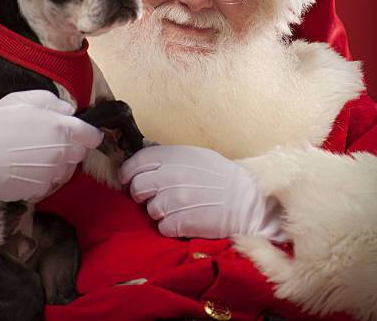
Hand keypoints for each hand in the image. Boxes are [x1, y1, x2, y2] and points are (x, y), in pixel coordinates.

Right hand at [0, 90, 103, 201]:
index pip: (92, 135)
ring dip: (58, 162)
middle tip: (52, 141)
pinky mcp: (41, 188)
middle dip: (72, 147)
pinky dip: (43, 176)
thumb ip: (52, 102)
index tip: (88, 134)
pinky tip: (27, 167)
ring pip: (66, 168)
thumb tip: (69, 110)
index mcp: (61, 127)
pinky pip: (49, 181)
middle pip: (81, 153)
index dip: (91, 134)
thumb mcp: (23, 100)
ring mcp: (52, 172)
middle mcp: (62, 151)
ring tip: (35, 154)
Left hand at [120, 145, 285, 240]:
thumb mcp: (197, 155)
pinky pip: (162, 227)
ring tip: (179, 208)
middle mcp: (171, 176)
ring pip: (149, 209)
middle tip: (155, 196)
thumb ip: (169, 154)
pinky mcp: (180, 223)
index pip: (137, 162)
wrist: (248, 201)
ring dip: (160, 211)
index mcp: (175, 156)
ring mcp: (174, 201)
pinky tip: (185, 220)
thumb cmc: (222, 177)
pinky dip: (171, 227)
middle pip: (137, 187)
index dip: (128, 172)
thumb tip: (145, 150)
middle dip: (142, 194)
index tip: (128, 179)